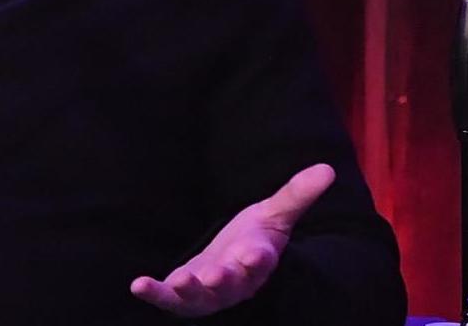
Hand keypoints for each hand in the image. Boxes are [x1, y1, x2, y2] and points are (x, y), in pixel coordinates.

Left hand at [130, 163, 334, 316]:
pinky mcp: (183, 293)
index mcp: (257, 258)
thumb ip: (296, 194)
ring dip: (187, 292)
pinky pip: (169, 298)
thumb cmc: (254, 238)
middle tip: (210, 276)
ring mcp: (208, 291)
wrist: (232, 262)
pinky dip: (155, 293)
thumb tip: (328, 169)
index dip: (258, 260)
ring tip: (175, 283)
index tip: (255, 256)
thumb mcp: (273, 213)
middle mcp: (234, 280)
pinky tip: (138, 285)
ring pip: (200, 298)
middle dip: (221, 281)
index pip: (261, 261)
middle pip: (230, 285)